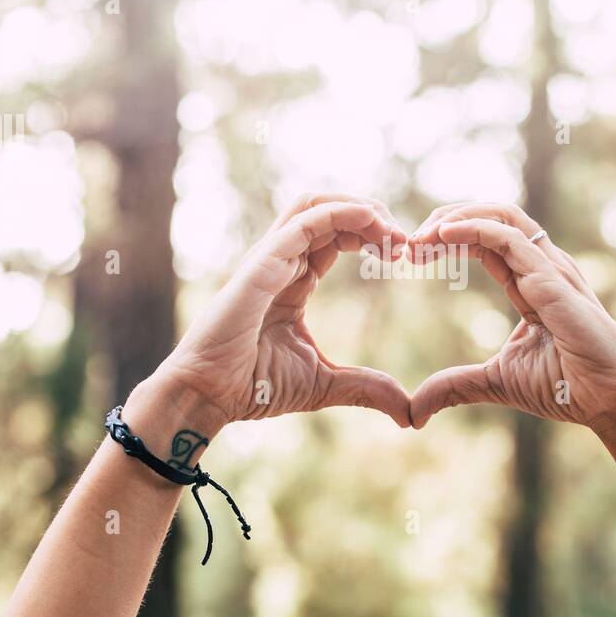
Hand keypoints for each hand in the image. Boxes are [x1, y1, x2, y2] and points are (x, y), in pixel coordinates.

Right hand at [151, 194, 412, 433]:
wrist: (209, 396)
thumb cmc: (253, 387)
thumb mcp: (324, 384)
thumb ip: (365, 387)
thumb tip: (407, 413)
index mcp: (293, 280)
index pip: (336, 237)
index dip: (372, 236)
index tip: (403, 255)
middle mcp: (281, 261)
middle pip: (330, 211)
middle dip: (373, 215)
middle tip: (404, 241)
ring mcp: (269, 258)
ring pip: (315, 203)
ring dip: (359, 207)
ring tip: (391, 229)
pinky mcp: (262, 263)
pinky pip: (304, 222)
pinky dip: (341, 213)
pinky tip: (371, 223)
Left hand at [405, 203, 615, 429]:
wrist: (609, 401)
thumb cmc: (566, 387)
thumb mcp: (494, 382)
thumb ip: (455, 386)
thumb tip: (414, 410)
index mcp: (528, 282)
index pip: (482, 241)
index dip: (445, 240)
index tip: (408, 256)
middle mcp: (540, 266)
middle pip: (488, 217)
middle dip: (444, 220)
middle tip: (405, 242)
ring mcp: (549, 267)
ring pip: (500, 214)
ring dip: (454, 217)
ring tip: (419, 235)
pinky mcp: (552, 278)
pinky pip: (508, 237)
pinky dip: (472, 228)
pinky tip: (441, 236)